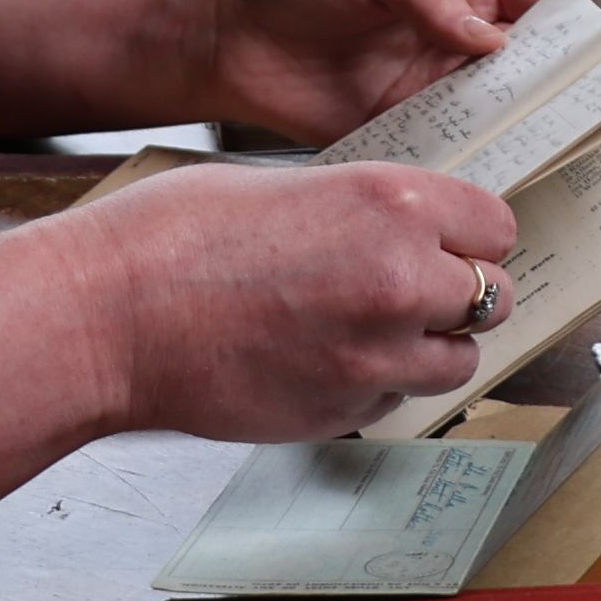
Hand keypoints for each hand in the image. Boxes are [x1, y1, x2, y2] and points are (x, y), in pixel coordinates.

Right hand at [40, 158, 522, 441]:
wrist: (105, 317)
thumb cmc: (172, 237)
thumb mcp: (286, 187)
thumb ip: (362, 211)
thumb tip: (406, 232)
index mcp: (391, 206)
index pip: (496, 228)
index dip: (470, 235)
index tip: (448, 240)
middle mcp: (400, 282)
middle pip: (490, 297)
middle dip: (456, 292)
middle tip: (410, 286)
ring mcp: (374, 359)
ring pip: (455, 362)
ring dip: (427, 346)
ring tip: (368, 328)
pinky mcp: (341, 414)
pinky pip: (393, 402)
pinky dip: (374, 385)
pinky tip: (322, 359)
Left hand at [193, 0, 572, 142]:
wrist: (225, 34)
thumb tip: (489, 38)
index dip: (580, 27)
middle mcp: (459, 36)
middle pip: (537, 66)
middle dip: (565, 91)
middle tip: (589, 123)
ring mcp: (434, 86)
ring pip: (503, 115)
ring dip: (524, 134)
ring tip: (550, 159)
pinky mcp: (403, 130)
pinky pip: (452, 151)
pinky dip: (473, 165)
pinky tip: (487, 181)